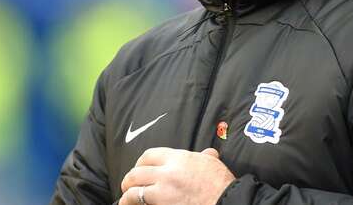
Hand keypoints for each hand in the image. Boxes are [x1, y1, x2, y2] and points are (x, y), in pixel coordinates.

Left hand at [120, 147, 235, 204]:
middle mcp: (167, 171)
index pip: (149, 155)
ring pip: (134, 188)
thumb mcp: (212, 164)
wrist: (226, 201)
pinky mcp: (162, 203)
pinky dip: (131, 203)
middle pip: (137, 171)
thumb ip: (205, 156)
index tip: (139, 169)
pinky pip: (139, 201)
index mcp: (178, 158)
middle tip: (128, 185)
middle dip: (129, 179)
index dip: (140, 163)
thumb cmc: (220, 184)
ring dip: (127, 194)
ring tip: (126, 199)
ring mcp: (163, 189)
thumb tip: (208, 153)